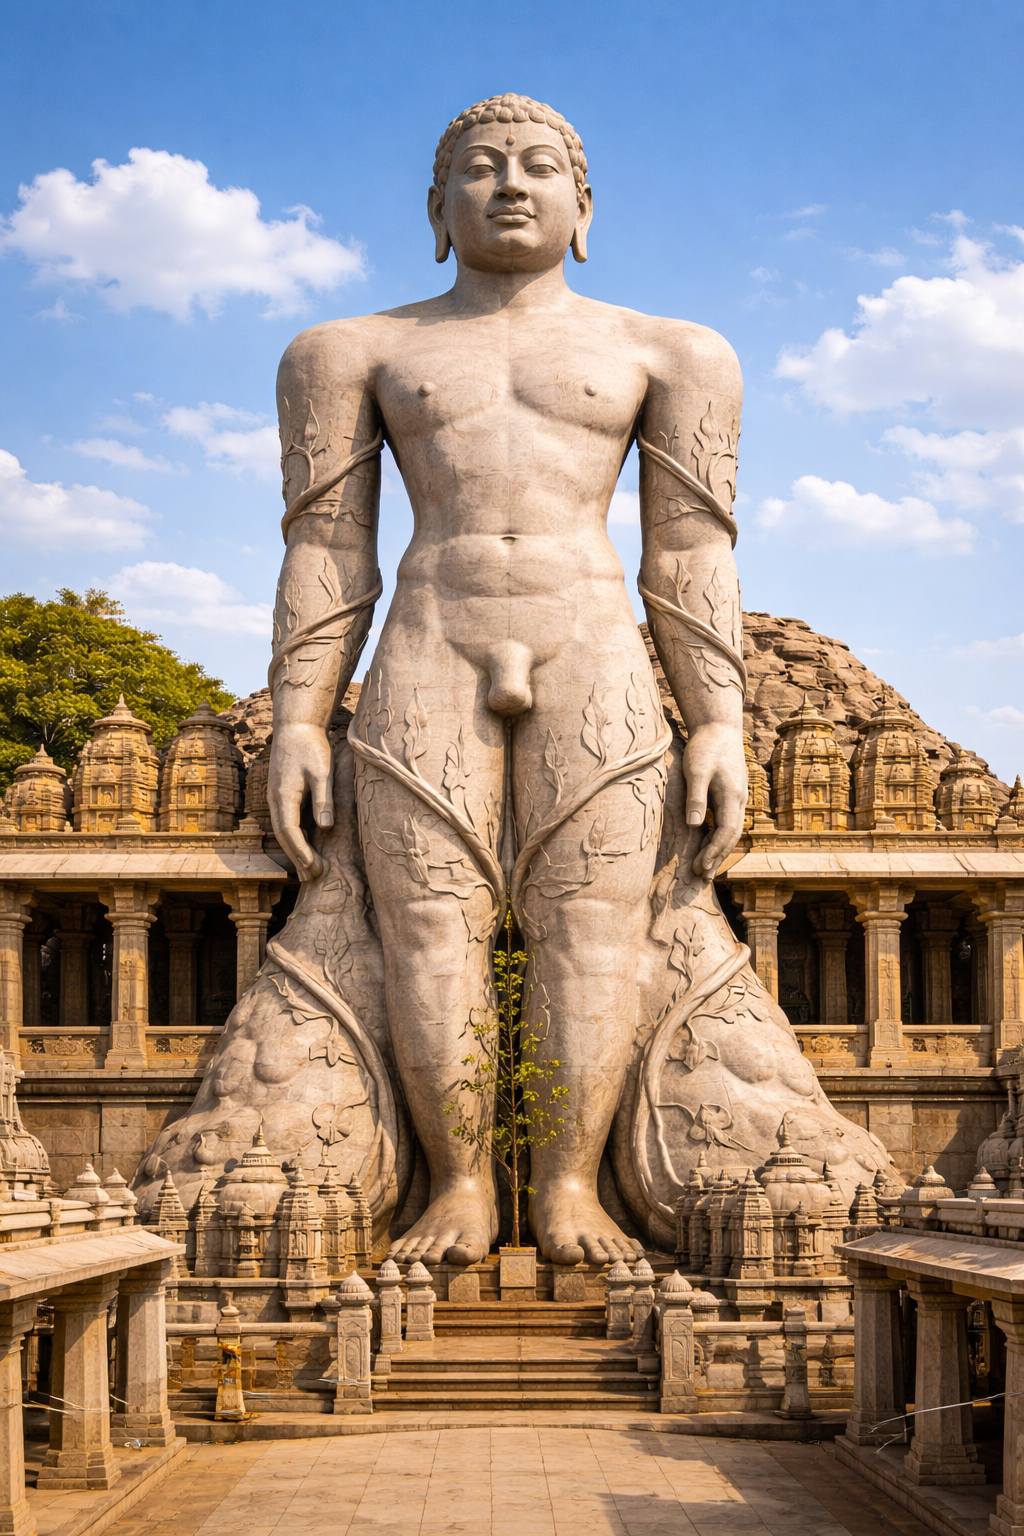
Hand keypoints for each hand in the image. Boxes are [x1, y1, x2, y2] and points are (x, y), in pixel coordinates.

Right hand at [267, 722, 333, 879]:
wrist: (296, 725)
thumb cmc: (311, 746)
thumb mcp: (322, 771)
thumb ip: (323, 799)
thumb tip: (325, 827)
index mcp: (284, 795)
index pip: (289, 832)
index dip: (301, 852)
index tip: (315, 868)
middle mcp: (275, 799)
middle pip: (283, 836)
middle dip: (298, 858)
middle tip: (314, 877)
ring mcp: (276, 796)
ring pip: (283, 830)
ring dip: (295, 850)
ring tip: (309, 869)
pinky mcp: (282, 793)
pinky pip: (286, 821)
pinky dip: (295, 837)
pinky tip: (306, 845)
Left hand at [682, 721, 746, 878]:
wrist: (719, 726)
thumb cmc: (706, 746)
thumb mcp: (697, 770)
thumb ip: (696, 797)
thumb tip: (694, 825)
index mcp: (732, 796)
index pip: (726, 832)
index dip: (714, 852)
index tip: (700, 867)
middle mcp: (739, 800)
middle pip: (731, 837)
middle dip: (717, 857)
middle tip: (701, 877)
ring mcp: (737, 797)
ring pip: (731, 830)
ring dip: (719, 850)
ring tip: (705, 868)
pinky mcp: (731, 794)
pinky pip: (727, 821)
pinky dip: (719, 836)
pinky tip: (708, 844)